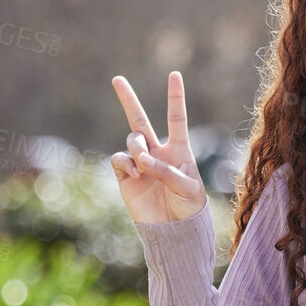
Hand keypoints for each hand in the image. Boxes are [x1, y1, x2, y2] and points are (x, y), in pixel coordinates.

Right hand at [109, 71, 207, 224]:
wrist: (173, 231)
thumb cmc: (188, 208)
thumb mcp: (188, 188)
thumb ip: (168, 171)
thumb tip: (144, 161)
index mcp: (178, 150)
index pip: (176, 118)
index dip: (175, 97)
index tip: (174, 75)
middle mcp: (156, 152)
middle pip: (140, 120)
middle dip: (127, 99)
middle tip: (117, 78)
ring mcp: (139, 163)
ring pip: (132, 139)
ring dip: (137, 146)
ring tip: (144, 164)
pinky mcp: (125, 176)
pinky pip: (120, 159)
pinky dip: (126, 162)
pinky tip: (136, 174)